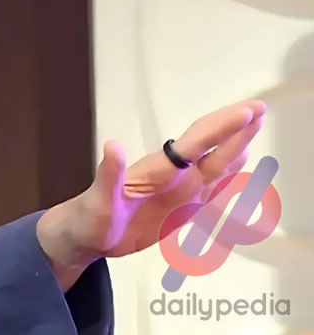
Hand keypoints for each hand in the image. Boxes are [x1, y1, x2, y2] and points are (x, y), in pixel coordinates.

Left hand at [37, 99, 266, 290]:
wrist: (85, 237)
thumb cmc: (89, 217)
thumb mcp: (98, 199)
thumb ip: (108, 173)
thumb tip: (113, 144)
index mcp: (157, 171)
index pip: (195, 144)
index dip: (221, 129)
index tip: (245, 112)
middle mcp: (172, 176)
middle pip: (210, 149)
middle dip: (235, 130)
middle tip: (260, 109)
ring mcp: (177, 192)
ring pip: (214, 166)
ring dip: (235, 148)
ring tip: (255, 129)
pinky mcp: (178, 209)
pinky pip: (209, 191)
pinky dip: (227, 179)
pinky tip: (238, 170)